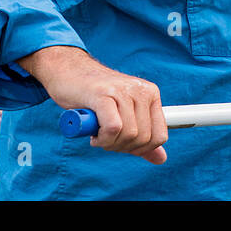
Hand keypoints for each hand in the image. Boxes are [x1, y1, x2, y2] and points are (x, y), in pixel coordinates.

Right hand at [18, 45, 167, 163]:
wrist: (69, 71)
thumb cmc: (95, 97)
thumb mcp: (124, 115)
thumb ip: (143, 136)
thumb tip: (161, 159)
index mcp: (151, 95)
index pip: (160, 135)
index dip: (141, 149)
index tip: (122, 145)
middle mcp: (141, 90)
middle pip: (143, 138)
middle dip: (122, 147)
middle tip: (105, 139)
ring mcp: (123, 91)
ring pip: (129, 134)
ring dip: (109, 144)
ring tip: (98, 134)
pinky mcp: (103, 94)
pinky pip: (113, 128)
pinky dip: (103, 139)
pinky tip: (94, 134)